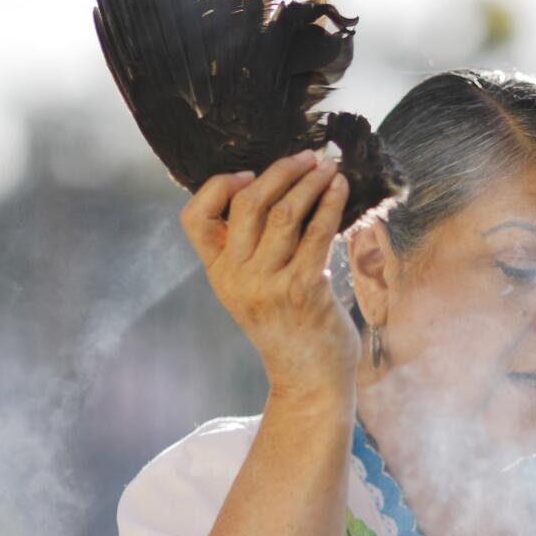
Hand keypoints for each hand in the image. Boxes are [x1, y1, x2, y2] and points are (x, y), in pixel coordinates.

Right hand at [180, 150, 356, 406]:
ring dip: (310, 183)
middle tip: (308, 155)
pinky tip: (341, 190)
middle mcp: (236, 278)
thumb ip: (253, 252)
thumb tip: (276, 194)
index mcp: (219, 274)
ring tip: (329, 167)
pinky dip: (330, 206)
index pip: (195, 219)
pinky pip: (316, 234)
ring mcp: (267, 285)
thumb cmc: (290, 329)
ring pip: (284, 214)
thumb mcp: (255, 291)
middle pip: (247, 204)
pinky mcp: (302, 290)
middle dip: (281, 172)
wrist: (310, 380)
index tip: (248, 173)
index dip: (217, 187)